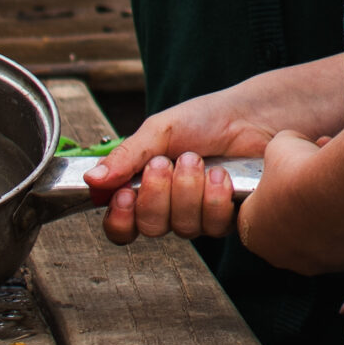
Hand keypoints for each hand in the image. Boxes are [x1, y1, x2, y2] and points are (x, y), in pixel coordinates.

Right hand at [88, 72, 343, 245]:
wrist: (252, 115)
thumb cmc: (207, 118)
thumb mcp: (159, 130)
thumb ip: (126, 157)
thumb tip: (91, 180)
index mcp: (146, 187)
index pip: (120, 225)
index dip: (118, 219)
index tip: (124, 196)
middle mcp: (170, 207)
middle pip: (149, 228)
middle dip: (157, 195)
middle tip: (167, 164)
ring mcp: (199, 215)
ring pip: (181, 228)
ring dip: (188, 190)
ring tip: (197, 160)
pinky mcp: (227, 219)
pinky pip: (212, 226)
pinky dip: (214, 197)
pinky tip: (220, 175)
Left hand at [237, 132, 343, 275]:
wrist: (336, 190)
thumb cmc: (299, 170)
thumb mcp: (278, 148)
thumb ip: (277, 154)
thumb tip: (287, 151)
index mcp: (251, 231)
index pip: (254, 213)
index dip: (270, 192)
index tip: (285, 177)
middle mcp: (276, 255)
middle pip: (284, 228)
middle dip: (296, 205)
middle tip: (312, 180)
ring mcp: (308, 262)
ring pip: (315, 238)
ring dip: (322, 216)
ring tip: (335, 187)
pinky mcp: (339, 264)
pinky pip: (341, 243)